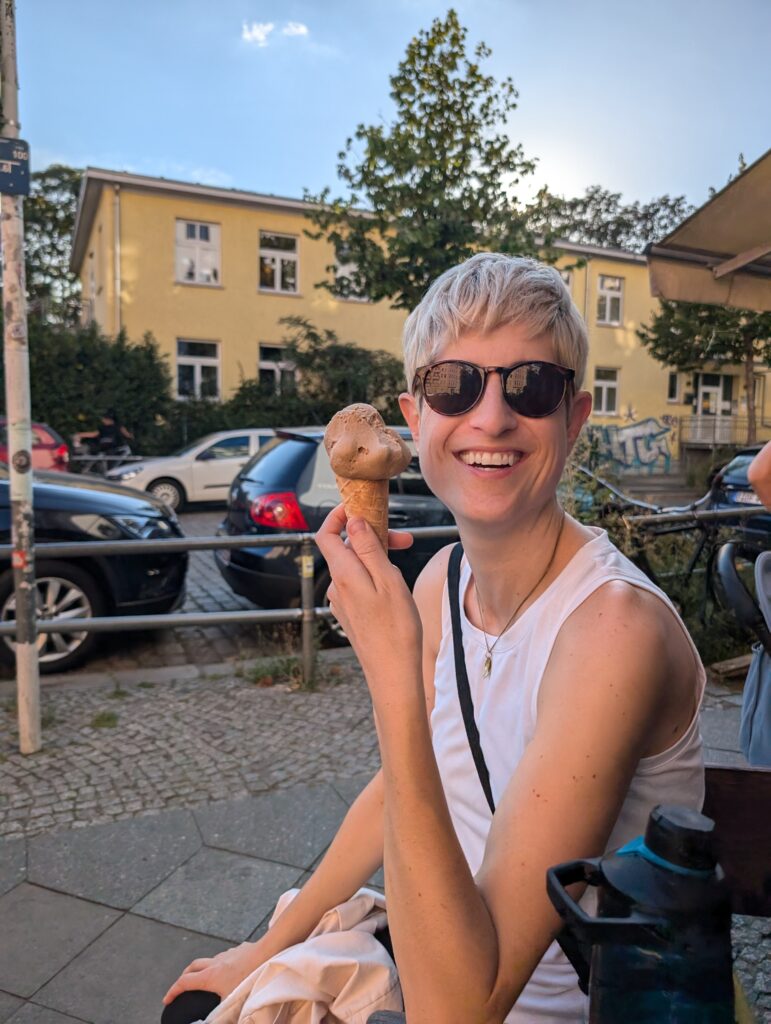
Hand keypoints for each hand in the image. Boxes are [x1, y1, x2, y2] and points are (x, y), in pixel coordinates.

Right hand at [162, 941, 260, 1004]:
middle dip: (184, 976)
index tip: (167, 1000)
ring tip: (205, 980)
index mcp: (210, 976)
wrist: (267, 952)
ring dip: (202, 969)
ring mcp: (226, 954)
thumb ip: (219, 1013)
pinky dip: (219, 964)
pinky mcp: (238, 950)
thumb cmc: (250, 977)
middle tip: (182, 986)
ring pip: (208, 960)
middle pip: (192, 967)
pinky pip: (224, 957)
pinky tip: (227, 971)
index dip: (173, 992)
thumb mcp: (232, 1001)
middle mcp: (215, 962)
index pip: (184, 982)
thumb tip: (211, 1022)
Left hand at [315, 505, 422, 702]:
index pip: (326, 534)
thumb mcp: (388, 581)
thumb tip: (353, 522)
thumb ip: (369, 549)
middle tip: (404, 540)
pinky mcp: (350, 614)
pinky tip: (395, 589)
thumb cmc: (396, 628)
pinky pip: (358, 584)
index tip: (360, 507)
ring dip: (377, 557)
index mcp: (344, 574)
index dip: (338, 516)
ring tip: (404, 566)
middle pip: (345, 548)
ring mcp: (342, 601)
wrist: (393, 673)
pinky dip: (375, 576)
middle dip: (372, 537)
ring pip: (355, 566)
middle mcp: (337, 586)